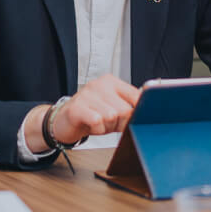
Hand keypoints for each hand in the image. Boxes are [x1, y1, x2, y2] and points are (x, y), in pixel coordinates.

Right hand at [23, 74, 140, 148]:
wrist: (63, 121)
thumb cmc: (91, 115)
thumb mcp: (113, 108)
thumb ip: (129, 107)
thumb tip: (147, 113)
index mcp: (111, 82)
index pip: (136, 95)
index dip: (137, 112)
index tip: (133, 119)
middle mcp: (99, 85)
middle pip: (125, 109)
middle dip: (120, 123)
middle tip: (109, 123)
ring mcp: (87, 95)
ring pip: (112, 116)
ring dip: (107, 127)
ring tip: (98, 124)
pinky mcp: (77, 108)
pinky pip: (97, 121)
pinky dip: (97, 129)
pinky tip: (91, 126)